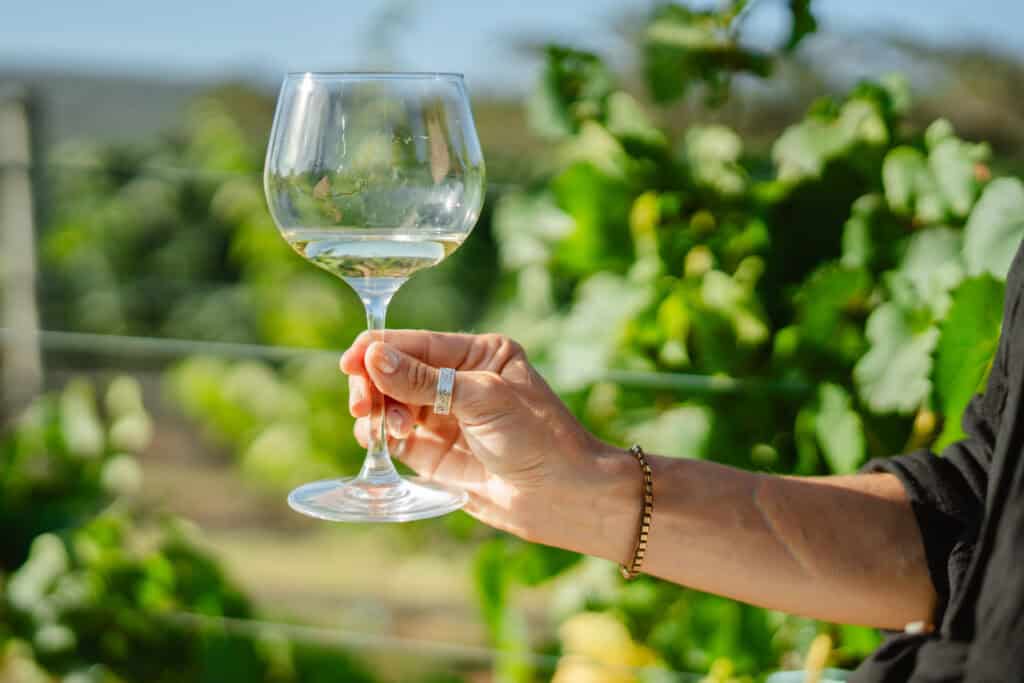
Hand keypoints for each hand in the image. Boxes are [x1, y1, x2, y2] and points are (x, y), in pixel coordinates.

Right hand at [339, 331, 614, 541]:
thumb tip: (372, 356)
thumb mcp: (482, 400)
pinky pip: (392, 436)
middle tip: (363, 404)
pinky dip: (378, 435)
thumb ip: (424, 380)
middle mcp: (458, 381)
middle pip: (395, 371)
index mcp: (479, 354)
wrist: (563, 498)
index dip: (379, 350)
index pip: (417, 343)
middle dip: (374, 384)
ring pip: (389, 403)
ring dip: (377, 412)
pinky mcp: (433, 453)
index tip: (349, 361)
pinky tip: (380, 442)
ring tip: (389, 430)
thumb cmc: (538, 438)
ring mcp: (444, 417)